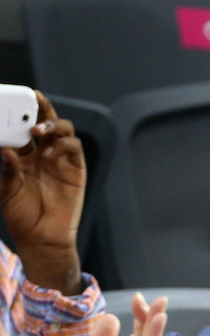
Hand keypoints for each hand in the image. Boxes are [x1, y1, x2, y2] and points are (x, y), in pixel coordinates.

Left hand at [0, 90, 85, 291]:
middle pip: (45, 122)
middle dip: (40, 107)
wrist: (42, 237)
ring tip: (38, 130)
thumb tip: (6, 149)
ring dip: (51, 124)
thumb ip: (8, 169)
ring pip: (63, 130)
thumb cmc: (22, 215)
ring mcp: (61, 161)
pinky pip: (74, 148)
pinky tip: (48, 153)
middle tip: (32, 98)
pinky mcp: (76, 170)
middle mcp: (43, 155)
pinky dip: (62, 145)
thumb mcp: (6, 191)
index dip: (18, 113)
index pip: (22, 128)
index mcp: (23, 156)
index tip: (10, 98)